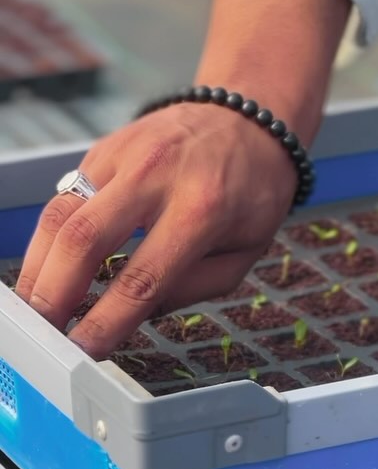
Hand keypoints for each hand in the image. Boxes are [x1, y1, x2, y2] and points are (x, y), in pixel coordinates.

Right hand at [15, 0, 350, 356]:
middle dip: (55, 294)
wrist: (247, 118)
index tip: (85, 350)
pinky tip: (45, 270)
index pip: (143, 277)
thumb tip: (135, 315)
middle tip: (44, 332)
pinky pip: (63, 199)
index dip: (107, 320)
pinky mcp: (102, 150)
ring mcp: (124, 156)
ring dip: (38, 268)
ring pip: (60, 214)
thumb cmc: (252, 191)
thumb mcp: (246, 250)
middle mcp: (158, 177)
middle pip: (85, 240)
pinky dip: (48, 240)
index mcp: (204, 209)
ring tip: (33, 308)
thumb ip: (194, 288)